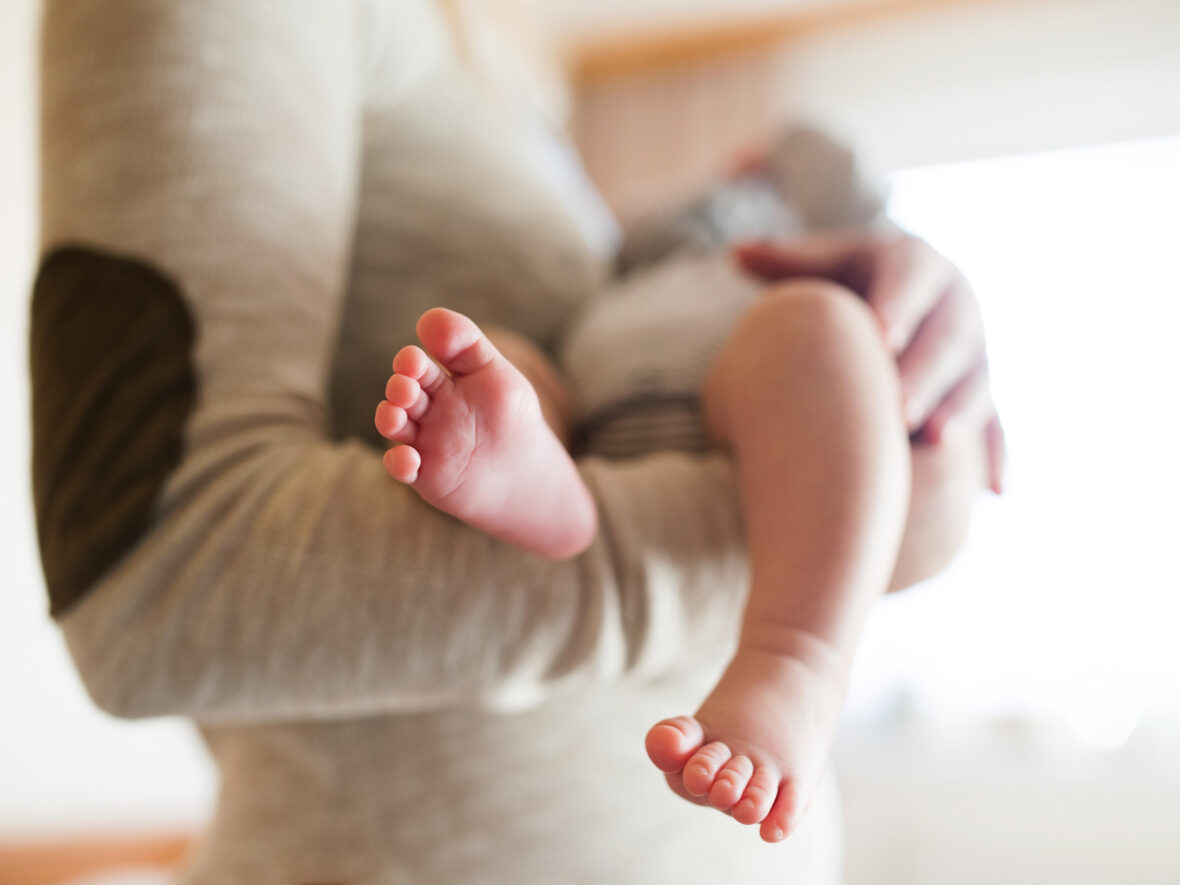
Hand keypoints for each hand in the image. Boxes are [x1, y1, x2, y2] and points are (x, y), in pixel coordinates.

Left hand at [735, 233, 1003, 493]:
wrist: (899, 296)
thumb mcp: (826, 263)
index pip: (912, 280)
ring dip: (960, 412)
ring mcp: (975, 352)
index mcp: (918, 264)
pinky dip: (998, 456)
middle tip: (899, 408)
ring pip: (975, 383)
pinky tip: (996, 490)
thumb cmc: (848, 281)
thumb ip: (789, 260)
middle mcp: (956, 305)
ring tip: (934, 441)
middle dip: (927, 373)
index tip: (879, 335)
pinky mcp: (981, 392)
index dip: (900, 306)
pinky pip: (996, 426)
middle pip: (948, 338)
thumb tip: (738, 252)